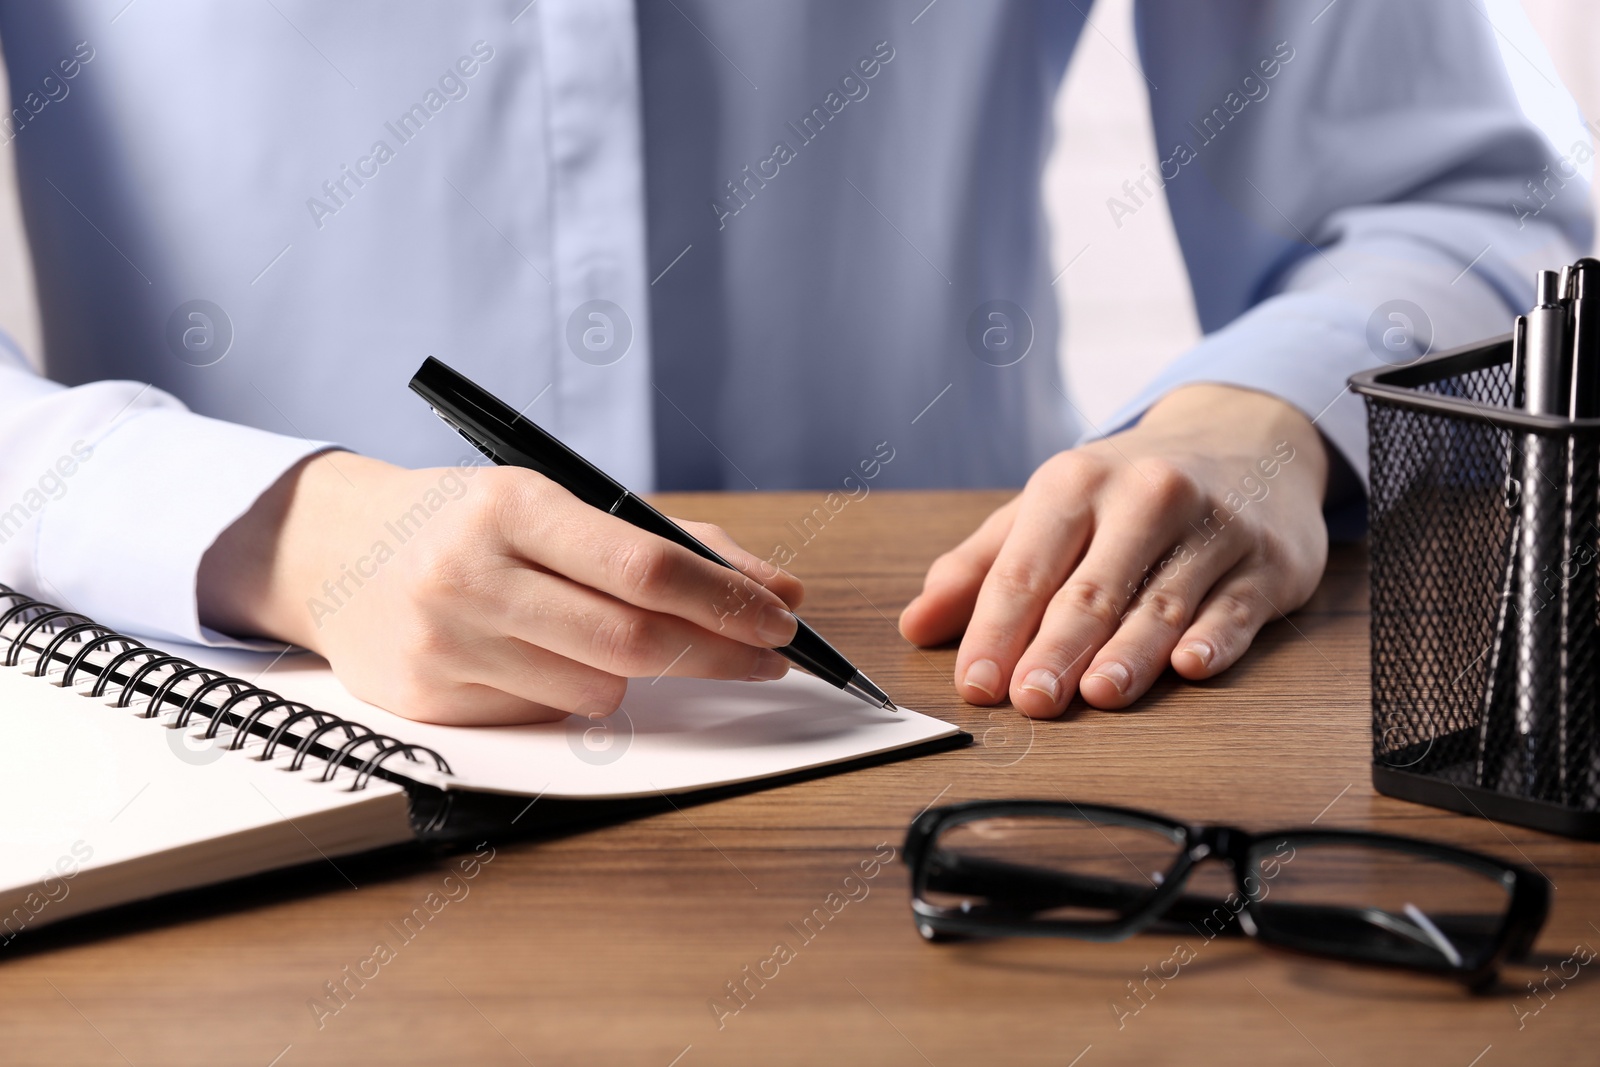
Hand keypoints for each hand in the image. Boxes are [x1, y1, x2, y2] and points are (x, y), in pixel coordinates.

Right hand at [198, 453, 803, 724]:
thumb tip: (780, 590)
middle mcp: (473, 572)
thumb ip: (672, 543)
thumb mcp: (557, 503)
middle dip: (717, 653)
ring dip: (635, 673)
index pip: (646, 565)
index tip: (781, 620)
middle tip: (766, 656)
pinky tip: (545, 657)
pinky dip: (575, 692)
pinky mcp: (430, 699)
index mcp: (513, 504)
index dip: (728, 600)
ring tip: (616, 639)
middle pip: (633, 639)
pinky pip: (547, 714)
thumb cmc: (470, 522)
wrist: (336, 553)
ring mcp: (446, 640)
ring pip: (597, 689)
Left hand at [898, 385, 1329, 717]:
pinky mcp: (1266, 562)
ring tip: (1099, 693)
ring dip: (1130, 651)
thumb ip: (980, 567)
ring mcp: (1212, 528)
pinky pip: (1236, 605)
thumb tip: (916, 625)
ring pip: (1163, 599)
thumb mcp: (1048, 508)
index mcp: (1076, 483)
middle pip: (1092, 587)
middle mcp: (1145, 497)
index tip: (976, 682)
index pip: (1026, 567)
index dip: (997, 628)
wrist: (1244, 437)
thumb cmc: (1128, 488)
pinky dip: (1215, 635)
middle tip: (1030, 699)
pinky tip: (1190, 664)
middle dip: (1057, 647)